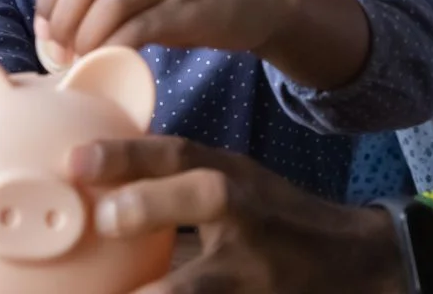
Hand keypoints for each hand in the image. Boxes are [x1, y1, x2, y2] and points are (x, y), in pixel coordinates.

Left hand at [34, 0, 289, 61]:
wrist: (259, 0)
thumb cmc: (191, 1)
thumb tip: (56, 31)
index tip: (44, 33)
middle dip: (62, 19)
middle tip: (58, 53)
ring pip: (110, 0)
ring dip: (86, 35)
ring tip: (80, 61)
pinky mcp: (190, 8)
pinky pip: (142, 26)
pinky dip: (117, 46)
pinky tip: (112, 62)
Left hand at [69, 136, 403, 293]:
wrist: (357, 264)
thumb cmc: (273, 220)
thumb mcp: (232, 183)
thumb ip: (172, 181)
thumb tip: (91, 187)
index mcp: (230, 177)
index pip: (177, 153)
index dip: (127, 153)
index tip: (75, 160)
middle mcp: (245, 217)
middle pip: (205, 197)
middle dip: (151, 205)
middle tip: (105, 218)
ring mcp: (254, 272)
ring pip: (199, 285)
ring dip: (159, 292)